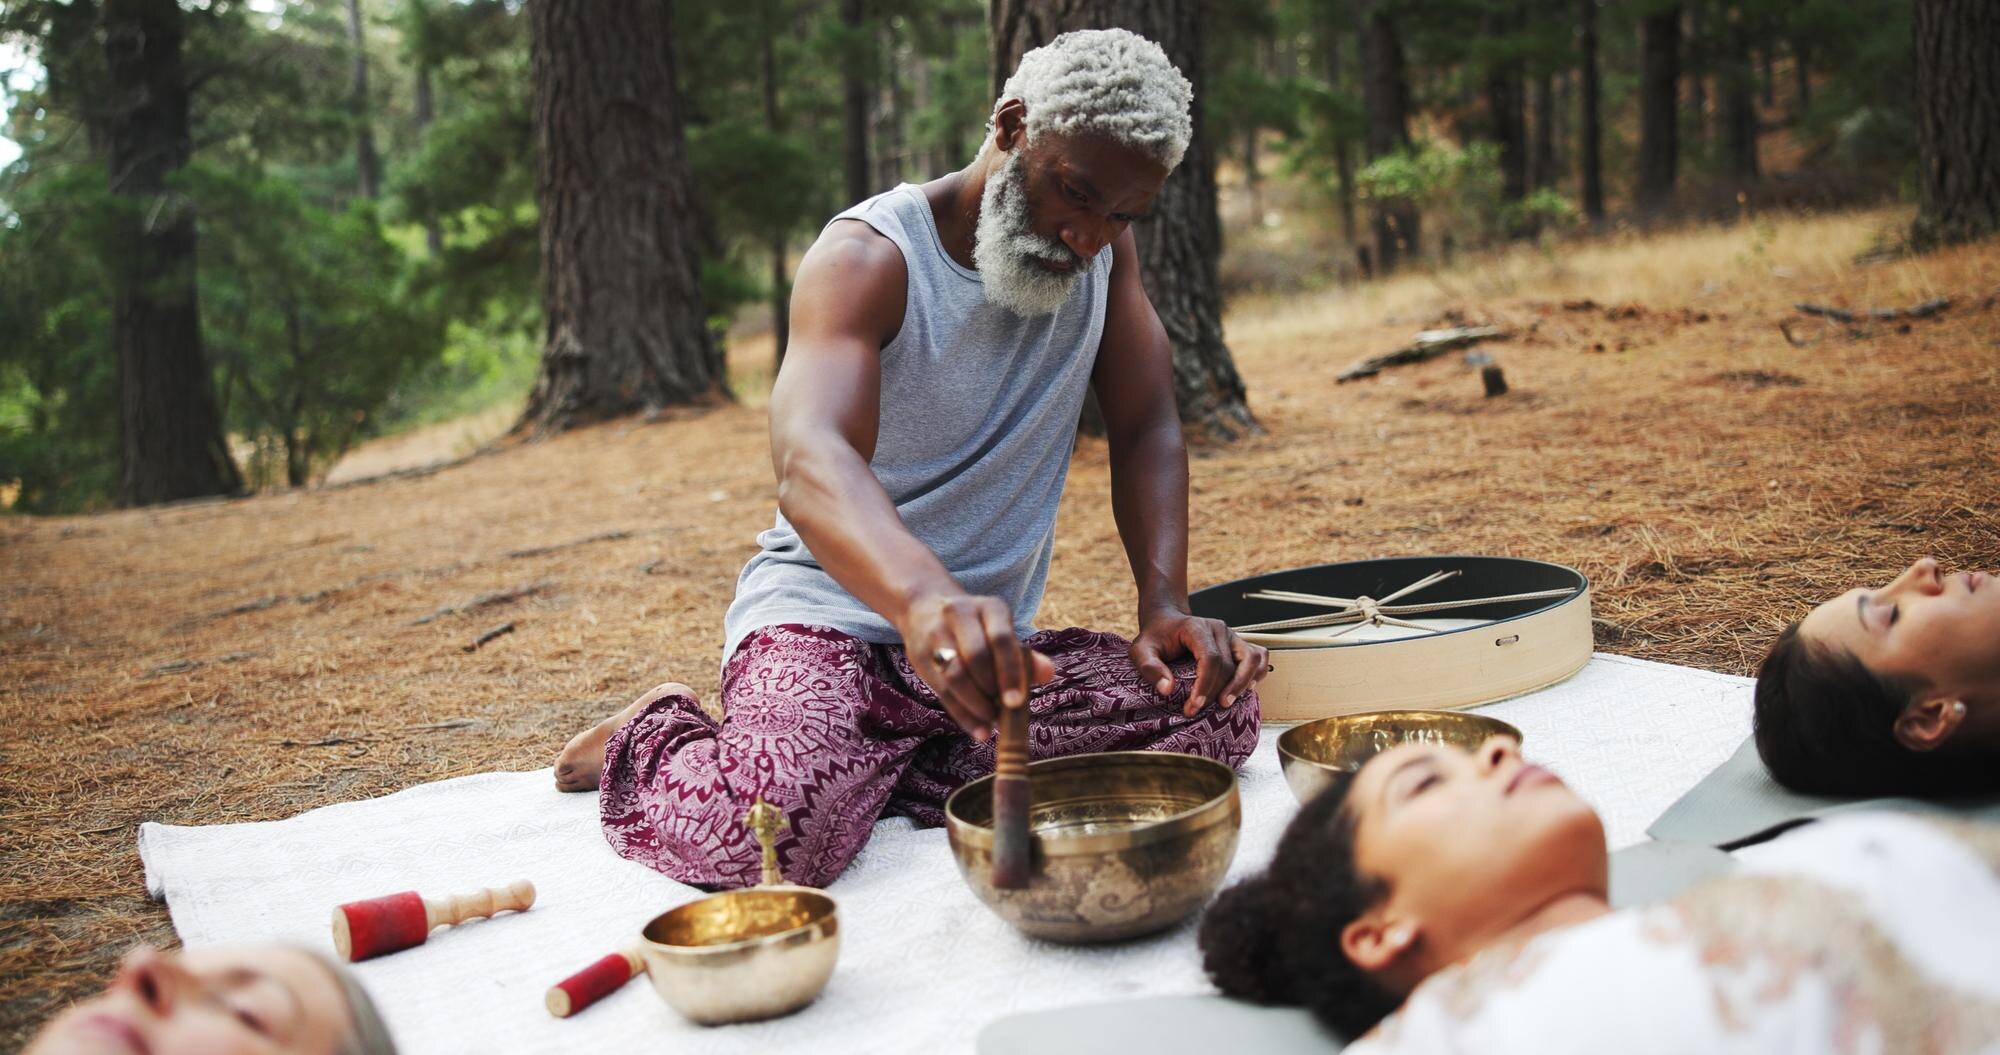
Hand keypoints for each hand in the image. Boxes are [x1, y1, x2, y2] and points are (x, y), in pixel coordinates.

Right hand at [901, 591, 1056, 739]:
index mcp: (988, 607)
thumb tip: (1048, 673)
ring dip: (976, 706)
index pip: (1001, 639)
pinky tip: (978, 731)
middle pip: (976, 657)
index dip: (1010, 672)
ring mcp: (935, 633)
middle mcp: (959, 614)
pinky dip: (963, 715)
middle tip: (1004, 713)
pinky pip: (942, 691)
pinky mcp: (920, 655)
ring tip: (991, 722)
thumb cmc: (976, 628)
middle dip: (991, 690)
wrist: (923, 607)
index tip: (1016, 702)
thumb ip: (1024, 655)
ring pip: (955, 675)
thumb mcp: (1000, 631)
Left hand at [1131, 609, 1269, 717]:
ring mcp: (1232, 636)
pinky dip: (1256, 674)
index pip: (1211, 658)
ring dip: (1243, 684)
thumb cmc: (1155, 638)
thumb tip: (1168, 689)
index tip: (1192, 707)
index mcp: (1197, 628)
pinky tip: (1243, 690)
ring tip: (1225, 703)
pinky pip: (1259, 657)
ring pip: (1253, 659)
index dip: (1205, 686)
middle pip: (1230, 665)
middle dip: (1216, 692)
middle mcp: (1219, 629)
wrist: (1167, 622)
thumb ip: (1150, 668)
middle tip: (1197, 710)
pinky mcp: (1239, 644)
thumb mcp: (1141, 651)